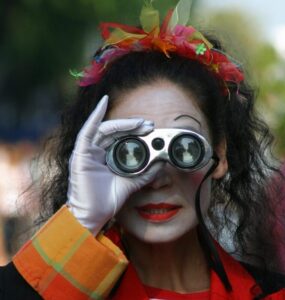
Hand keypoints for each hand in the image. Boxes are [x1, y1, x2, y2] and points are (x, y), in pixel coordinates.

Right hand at [67, 95, 161, 234]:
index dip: (135, 132)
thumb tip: (161, 163)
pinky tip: (104, 102)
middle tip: (150, 125)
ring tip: (140, 122)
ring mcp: (87, 152)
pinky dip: (95, 115)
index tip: (151, 129)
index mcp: (106, 159)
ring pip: (105, 129)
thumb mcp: (131, 183)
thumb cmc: (106, 201)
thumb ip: (145, 173)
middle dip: (133, 127)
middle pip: (115, 133)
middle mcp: (96, 152)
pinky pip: (88, 130)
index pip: (121, 139)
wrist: (93, 215)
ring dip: (123, 123)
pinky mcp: (81, 153)